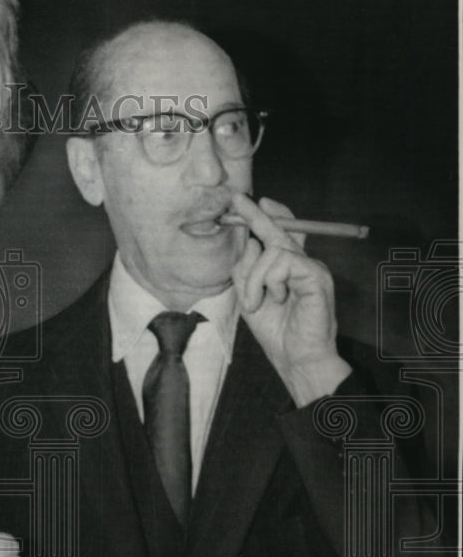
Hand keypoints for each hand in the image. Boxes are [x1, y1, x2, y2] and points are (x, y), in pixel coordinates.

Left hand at [230, 193, 350, 405]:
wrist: (295, 358)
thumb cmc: (276, 330)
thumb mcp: (250, 297)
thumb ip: (247, 271)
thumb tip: (249, 242)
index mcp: (287, 269)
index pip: (279, 235)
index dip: (267, 216)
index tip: (247, 202)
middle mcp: (302, 264)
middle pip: (279, 231)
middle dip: (256, 215)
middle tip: (239, 198)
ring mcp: (311, 268)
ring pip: (272, 250)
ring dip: (255, 277)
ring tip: (257, 302)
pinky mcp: (316, 276)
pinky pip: (283, 262)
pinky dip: (269, 281)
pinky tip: (274, 299)